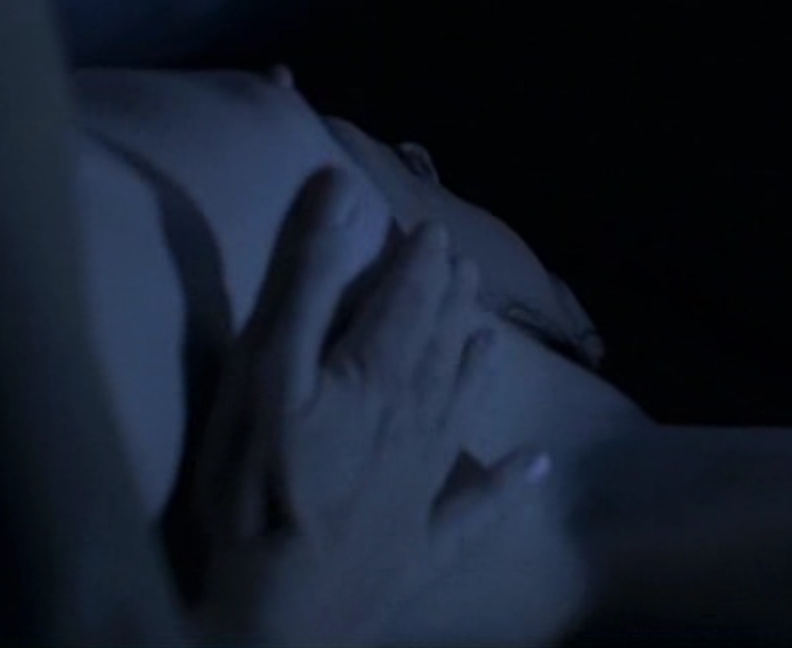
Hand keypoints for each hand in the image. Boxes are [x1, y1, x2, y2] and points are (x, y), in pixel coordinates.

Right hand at [192, 169, 550, 644]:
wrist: (278, 618)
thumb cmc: (258, 488)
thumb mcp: (268, 372)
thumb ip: (305, 280)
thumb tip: (341, 187)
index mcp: (376, 375)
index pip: (406, 299)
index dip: (418, 262)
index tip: (432, 231)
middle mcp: (414, 421)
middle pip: (438, 347)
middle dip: (450, 303)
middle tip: (462, 269)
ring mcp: (423, 486)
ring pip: (459, 408)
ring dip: (473, 367)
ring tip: (487, 337)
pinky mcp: (421, 542)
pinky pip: (475, 505)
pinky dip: (506, 483)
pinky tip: (533, 467)